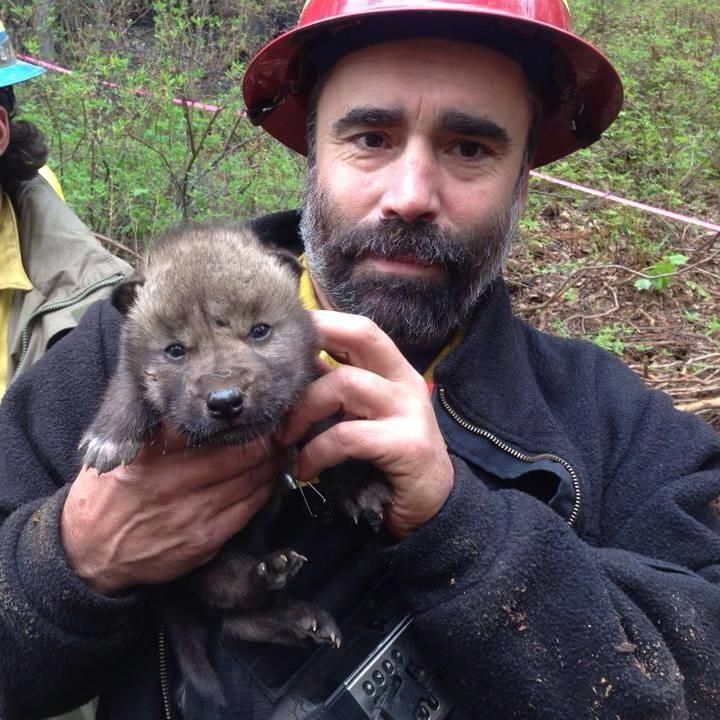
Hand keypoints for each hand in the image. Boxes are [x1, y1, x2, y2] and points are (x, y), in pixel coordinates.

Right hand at [60, 425, 281, 594]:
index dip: (243, 418)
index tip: (258, 408)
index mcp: (155, 454)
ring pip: (252, 480)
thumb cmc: (110, 493)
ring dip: (272, 464)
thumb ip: (160, 428)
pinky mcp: (205, 539)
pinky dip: (265, 490)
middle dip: (268, 440)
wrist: (90, 552)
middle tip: (280, 429)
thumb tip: (204, 405)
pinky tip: (269, 478)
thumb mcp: (124, 451)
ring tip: (280, 450)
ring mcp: (193, 513)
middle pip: (243, 454)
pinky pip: (249, 508)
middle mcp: (175, 482)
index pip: (213, 428)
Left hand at [280, 311, 453, 538]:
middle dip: (314, 342)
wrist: (432, 508)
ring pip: (344, 383)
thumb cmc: (386, 461)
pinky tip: (305, 469)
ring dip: (303, 411)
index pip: (360, 329)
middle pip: (362, 335)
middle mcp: (405, 382)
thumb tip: (289, 373)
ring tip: (285, 439)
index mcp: (395, 371)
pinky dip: (317, 451)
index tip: (285, 334)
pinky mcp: (407, 444)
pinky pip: (347, 435)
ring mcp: (410, 411)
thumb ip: (335, 392)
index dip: (324, 322)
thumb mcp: (360, 418)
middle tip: (277, 375)